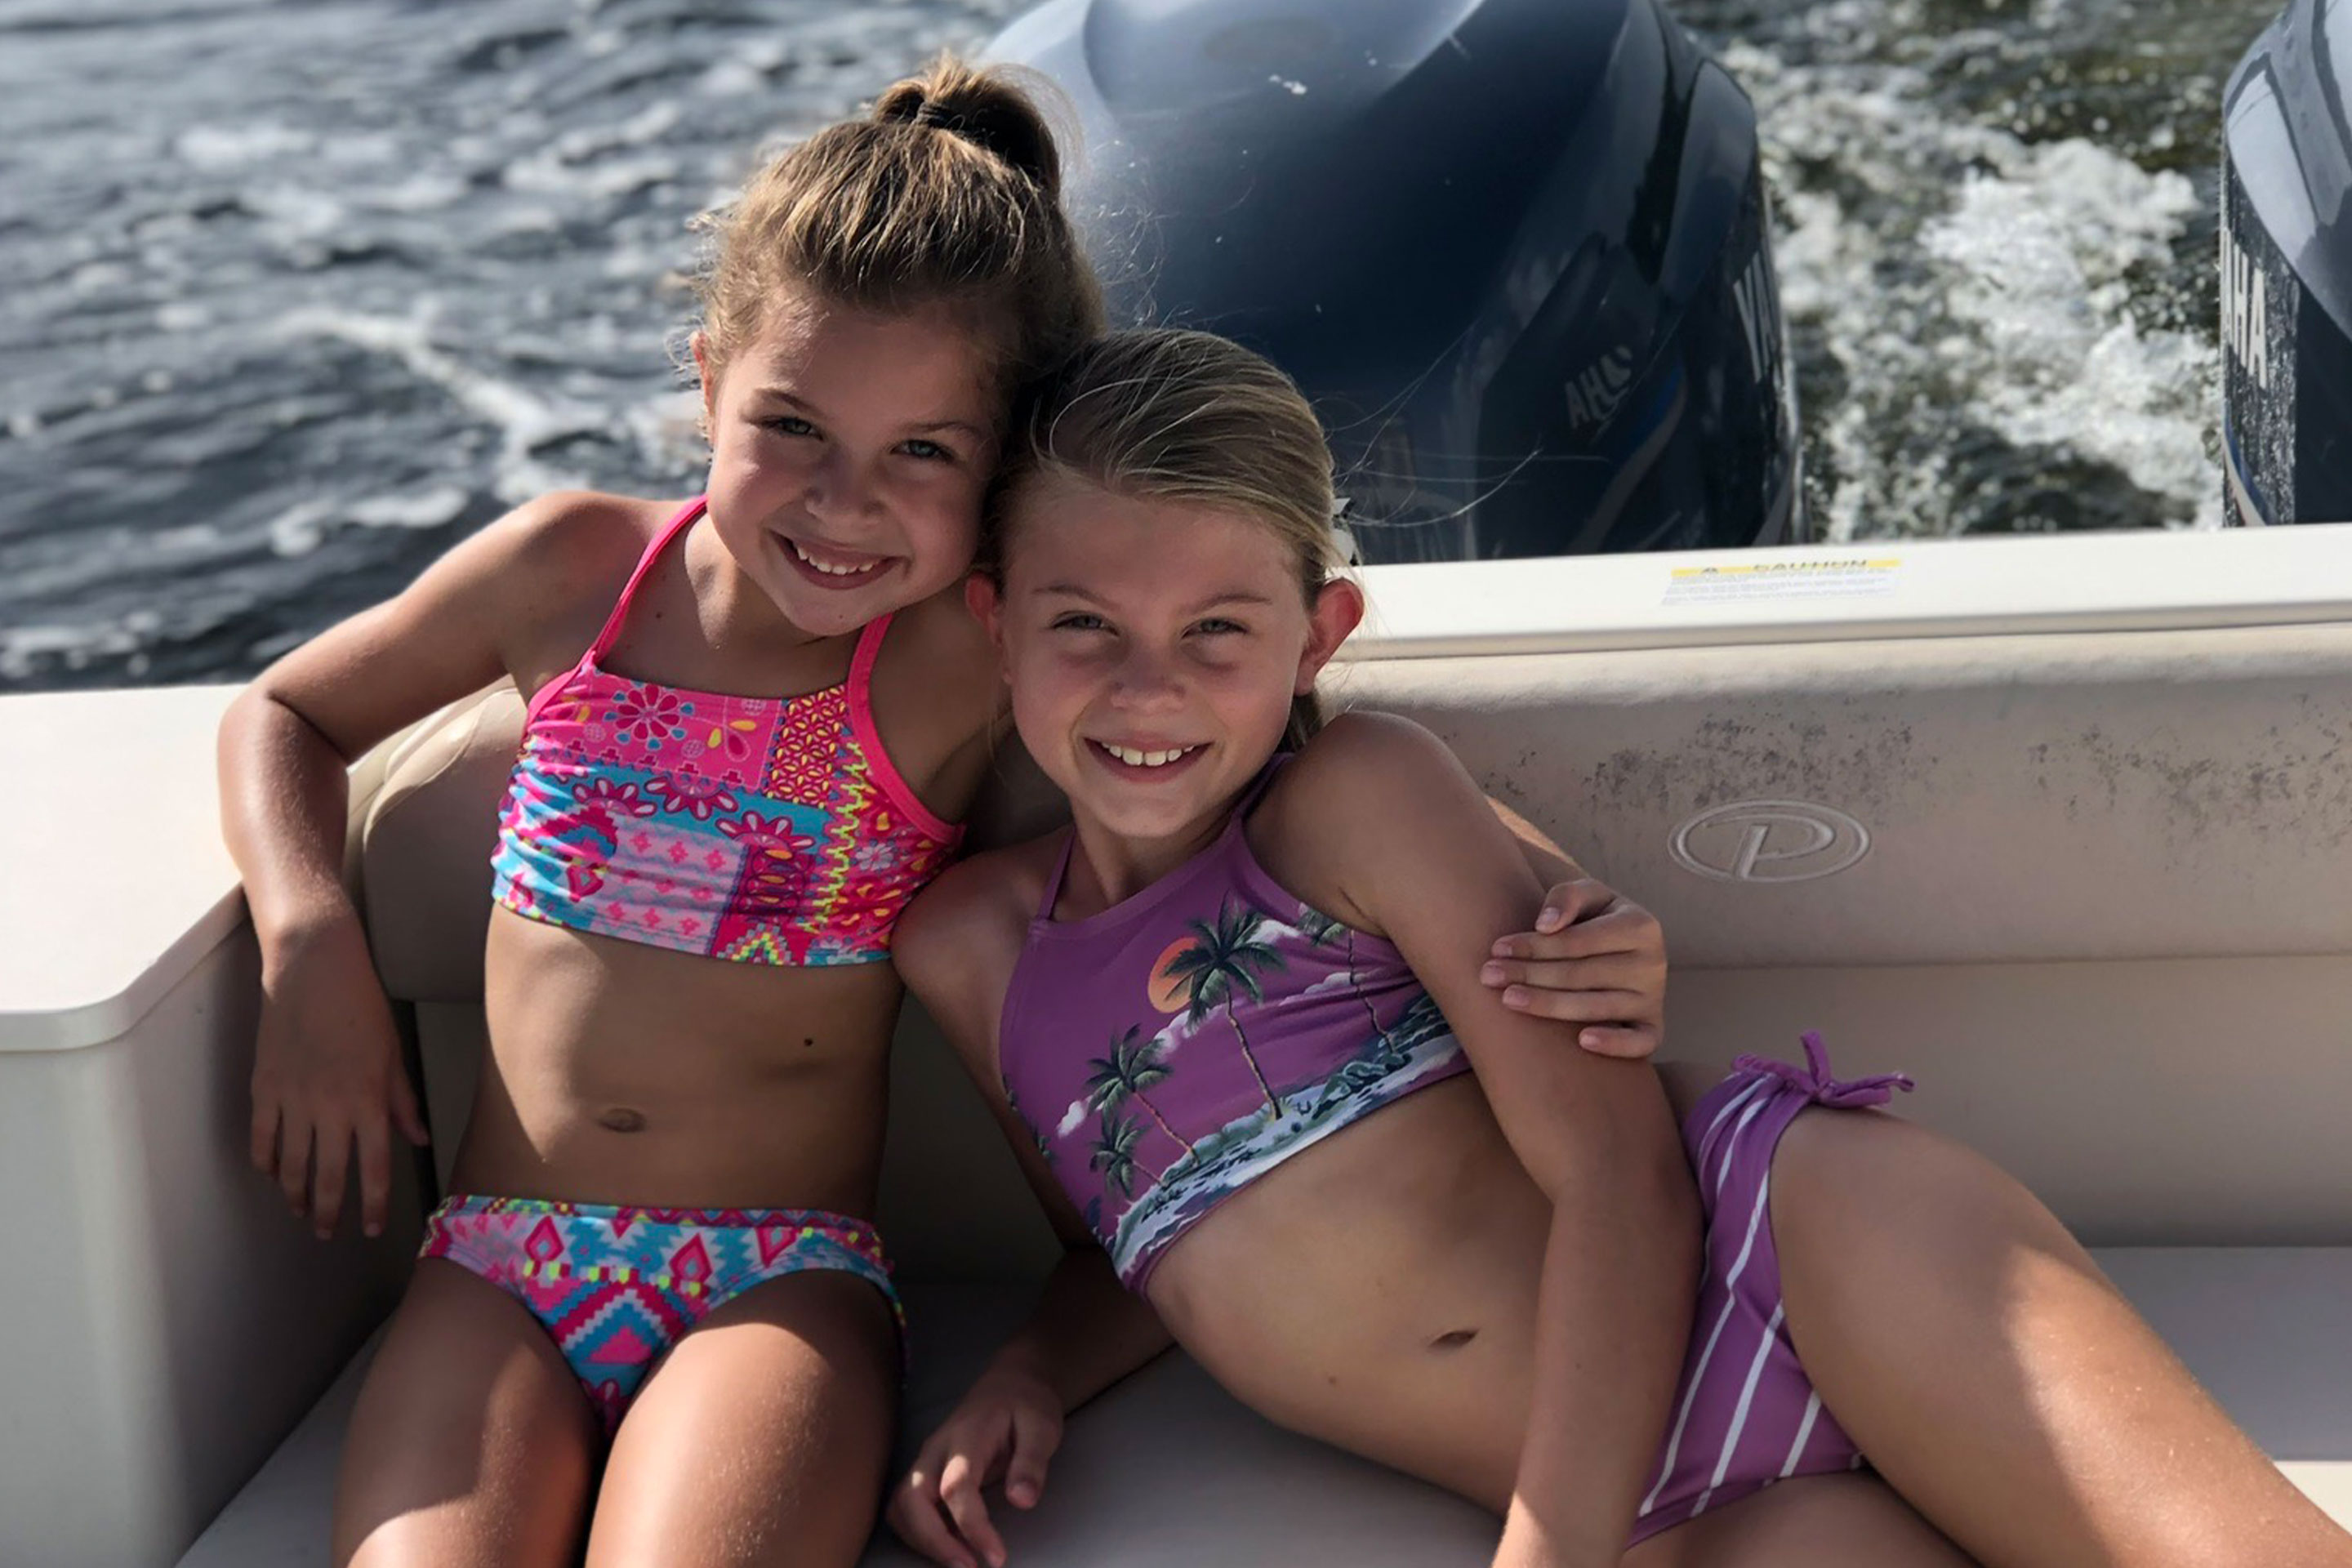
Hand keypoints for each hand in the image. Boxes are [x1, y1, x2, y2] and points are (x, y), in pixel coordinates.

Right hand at [248, 916, 428, 1238]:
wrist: (313, 970)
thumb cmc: (361, 1007)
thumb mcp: (392, 1053)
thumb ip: (402, 1101)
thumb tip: (419, 1138)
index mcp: (368, 1101)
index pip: (375, 1168)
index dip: (373, 1204)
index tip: (372, 1228)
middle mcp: (330, 1108)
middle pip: (328, 1177)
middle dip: (328, 1212)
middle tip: (327, 1233)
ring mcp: (292, 1100)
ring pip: (291, 1165)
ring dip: (295, 1195)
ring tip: (299, 1212)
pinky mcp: (263, 1088)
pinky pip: (261, 1138)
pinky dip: (266, 1162)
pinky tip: (272, 1175)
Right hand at [889, 1361, 1064, 1567]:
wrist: (1011, 1382)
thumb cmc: (1027, 1404)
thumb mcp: (1042, 1426)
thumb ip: (1032, 1462)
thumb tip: (1021, 1501)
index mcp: (967, 1435)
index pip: (956, 1486)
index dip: (971, 1525)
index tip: (996, 1556)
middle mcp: (936, 1448)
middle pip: (912, 1499)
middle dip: (933, 1541)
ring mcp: (927, 1460)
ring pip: (901, 1506)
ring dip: (922, 1541)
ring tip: (962, 1563)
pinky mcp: (926, 1472)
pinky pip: (907, 1508)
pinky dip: (920, 1533)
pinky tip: (952, 1546)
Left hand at [1480, 877, 1665, 1058]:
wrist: (1624, 950)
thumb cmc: (1595, 920)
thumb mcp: (1587, 896)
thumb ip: (1566, 897)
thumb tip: (1545, 926)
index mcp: (1641, 925)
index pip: (1578, 940)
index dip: (1535, 945)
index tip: (1497, 948)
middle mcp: (1652, 963)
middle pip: (1581, 974)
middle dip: (1531, 974)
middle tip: (1488, 976)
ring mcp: (1653, 998)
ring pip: (1598, 1007)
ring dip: (1549, 1005)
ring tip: (1508, 1000)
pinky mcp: (1653, 1028)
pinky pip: (1641, 1043)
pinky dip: (1616, 1044)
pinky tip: (1581, 1041)